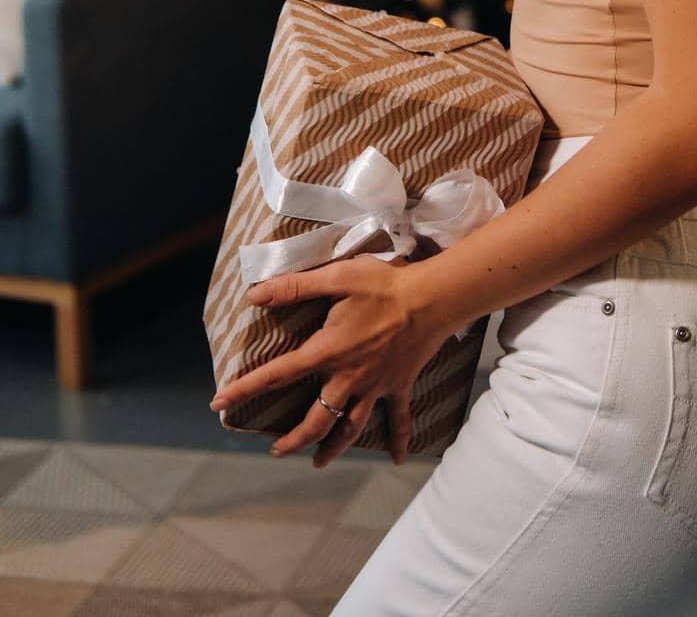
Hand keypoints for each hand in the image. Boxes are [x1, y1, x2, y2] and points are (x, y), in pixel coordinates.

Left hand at [209, 253, 451, 468]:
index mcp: (328, 352)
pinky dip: (398, 439)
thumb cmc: (384, 285)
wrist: (432, 298)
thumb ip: (294, 288)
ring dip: (333, 447)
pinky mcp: (399, 384)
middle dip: (293, 440)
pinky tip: (398, 459)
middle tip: (275, 450)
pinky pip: (399, 418)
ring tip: (318, 463)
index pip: (278, 375)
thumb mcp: (336, 278)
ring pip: (350, 427)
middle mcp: (349, 377)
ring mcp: (375, 385)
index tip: (219, 404)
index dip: (245, 389)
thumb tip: (255, 294)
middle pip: (316, 419)